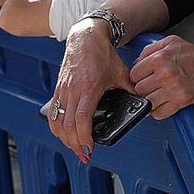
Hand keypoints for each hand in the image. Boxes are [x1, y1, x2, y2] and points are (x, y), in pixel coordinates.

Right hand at [51, 19, 133, 161]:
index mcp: (89, 87)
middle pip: (67, 126)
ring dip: (64, 139)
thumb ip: (129, 89)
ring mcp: (63, 90)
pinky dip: (56, 128)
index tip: (90, 148)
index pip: (82, 119)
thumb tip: (140, 104)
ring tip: (75, 148)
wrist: (86, 37)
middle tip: (85, 155)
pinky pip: (53, 114)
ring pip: (57, 122)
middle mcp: (72, 91)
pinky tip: (63, 134)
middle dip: (75, 145)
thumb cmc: (103, 54)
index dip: (84, 137)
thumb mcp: (121, 72)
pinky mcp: (58, 90)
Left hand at [130, 35, 193, 117]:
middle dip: (144, 89)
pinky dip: (159, 111)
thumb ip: (151, 48)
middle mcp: (165, 73)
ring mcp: (172, 89)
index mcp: (161, 58)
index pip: (133, 74)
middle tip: (152, 86)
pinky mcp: (180, 101)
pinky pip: (159, 113)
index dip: (138, 77)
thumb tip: (137, 62)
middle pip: (138, 89)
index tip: (144, 78)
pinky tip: (164, 103)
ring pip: (147, 102)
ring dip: (150, 101)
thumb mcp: (173, 42)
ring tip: (158, 95)